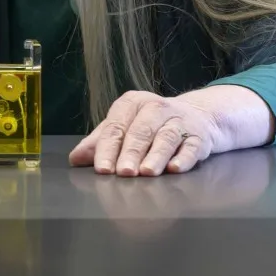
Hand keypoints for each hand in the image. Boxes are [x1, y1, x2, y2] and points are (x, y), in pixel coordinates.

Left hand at [68, 90, 224, 176]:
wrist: (197, 117)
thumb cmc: (151, 124)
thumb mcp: (124, 126)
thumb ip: (100, 142)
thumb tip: (75, 158)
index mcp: (132, 103)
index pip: (116, 126)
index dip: (108, 148)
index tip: (102, 168)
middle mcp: (155, 108)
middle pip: (141, 131)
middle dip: (131, 153)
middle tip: (124, 173)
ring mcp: (179, 121)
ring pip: (166, 137)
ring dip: (156, 155)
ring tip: (147, 172)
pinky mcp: (199, 136)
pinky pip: (191, 146)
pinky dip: (183, 158)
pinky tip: (175, 169)